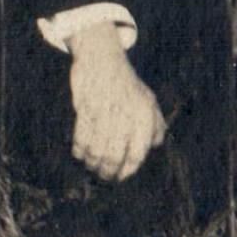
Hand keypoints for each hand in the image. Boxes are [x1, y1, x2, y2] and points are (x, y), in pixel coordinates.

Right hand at [66, 23, 165, 181]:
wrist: (102, 58)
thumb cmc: (126, 84)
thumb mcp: (147, 98)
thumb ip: (155, 123)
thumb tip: (157, 145)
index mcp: (144, 113)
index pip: (137, 153)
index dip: (128, 170)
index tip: (121, 177)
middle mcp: (127, 113)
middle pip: (115, 157)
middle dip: (108, 173)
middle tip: (104, 178)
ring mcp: (106, 110)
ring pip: (96, 151)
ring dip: (92, 164)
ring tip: (92, 166)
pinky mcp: (86, 107)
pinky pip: (81, 139)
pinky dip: (80, 151)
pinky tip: (81, 153)